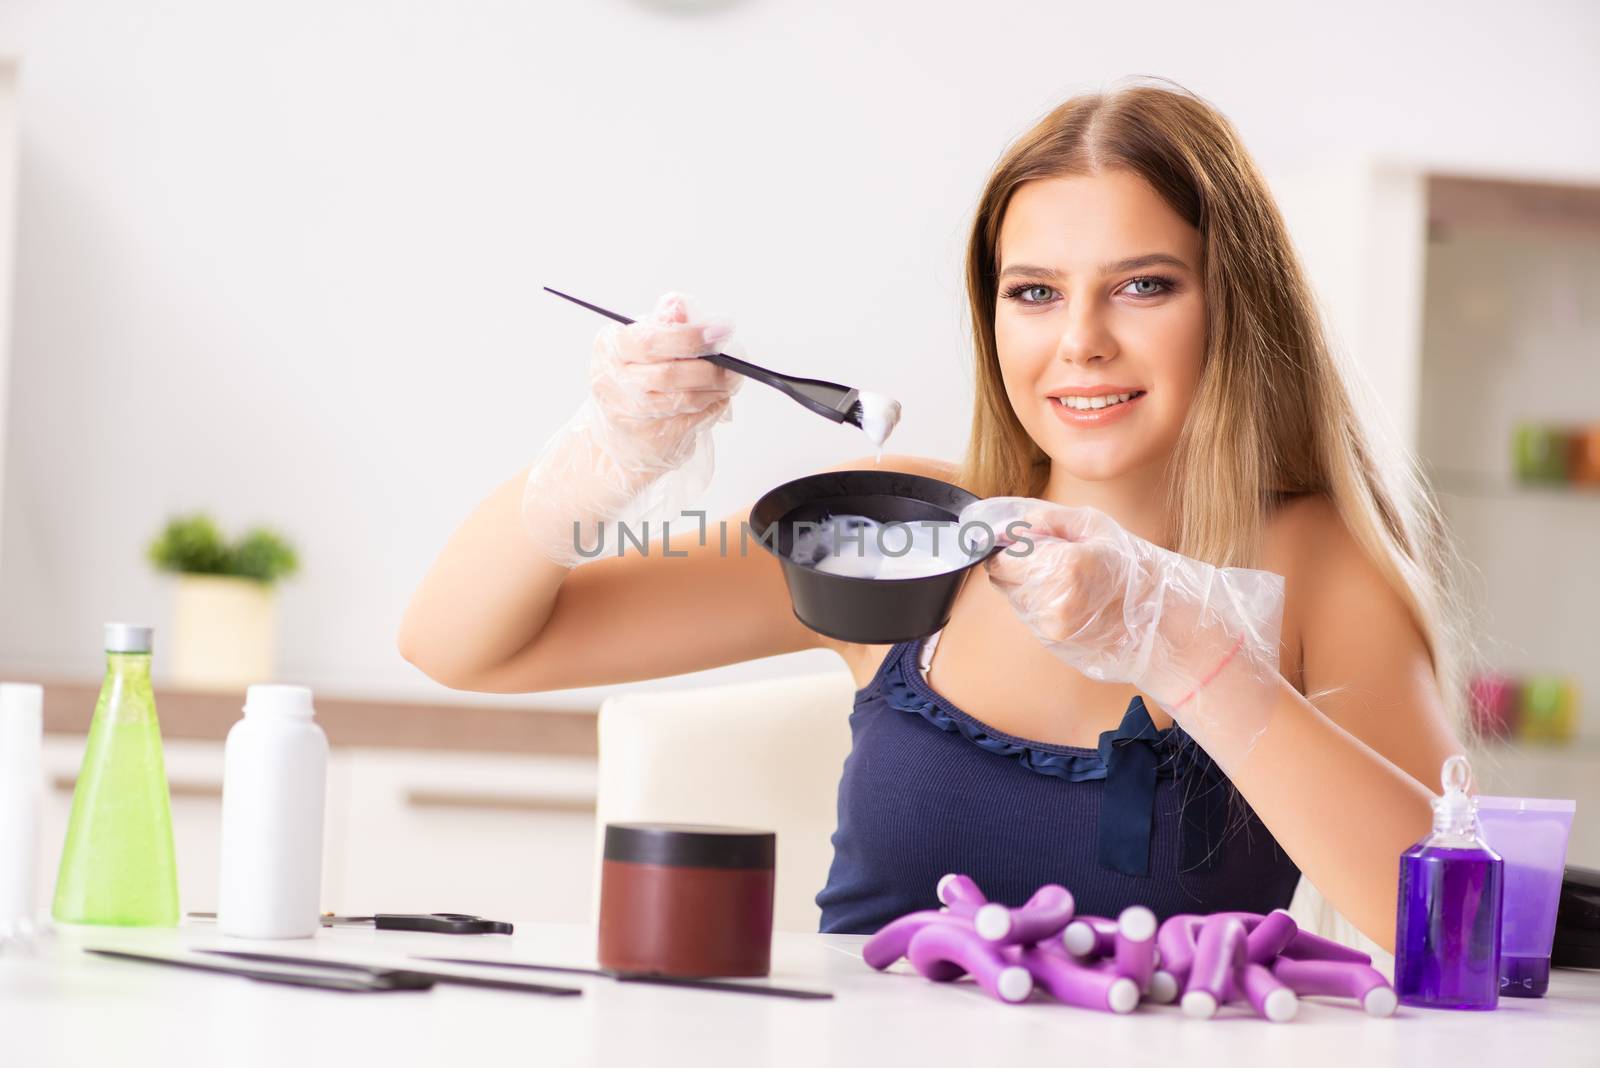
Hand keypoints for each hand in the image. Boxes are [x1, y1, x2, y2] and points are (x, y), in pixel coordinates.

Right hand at [522, 292, 741, 566]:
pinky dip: (711, 406)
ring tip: (728, 380)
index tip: (720, 331)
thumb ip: (662, 325)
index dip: (689, 336)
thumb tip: (679, 303)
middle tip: (732, 362)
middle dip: (709, 368)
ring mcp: (629, 414)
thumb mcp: (640, 347)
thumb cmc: (632, 384)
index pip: (650, 340)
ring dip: (715, 388)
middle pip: (669, 374)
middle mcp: (613, 382)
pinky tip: (716, 397)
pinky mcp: (651, 437)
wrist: (616, 439)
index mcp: (609, 348)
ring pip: (683, 398)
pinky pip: (692, 418)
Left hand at [959, 497, 1284, 748]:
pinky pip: (1029, 617)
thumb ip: (1052, 519)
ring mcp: (1052, 628)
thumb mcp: (1096, 527)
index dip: (1007, 548)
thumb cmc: (1133, 568)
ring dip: (1027, 586)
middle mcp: (1052, 602)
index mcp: (1064, 566)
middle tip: (1045, 556)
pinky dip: (1038, 605)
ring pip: (1015, 600)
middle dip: (1016, 565)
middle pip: (1004, 580)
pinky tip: (1067, 598)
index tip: (1020, 541)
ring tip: (1063, 578)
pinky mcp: (1054, 644)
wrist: (1161, 620)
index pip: (1004, 559)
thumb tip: (1018, 521)